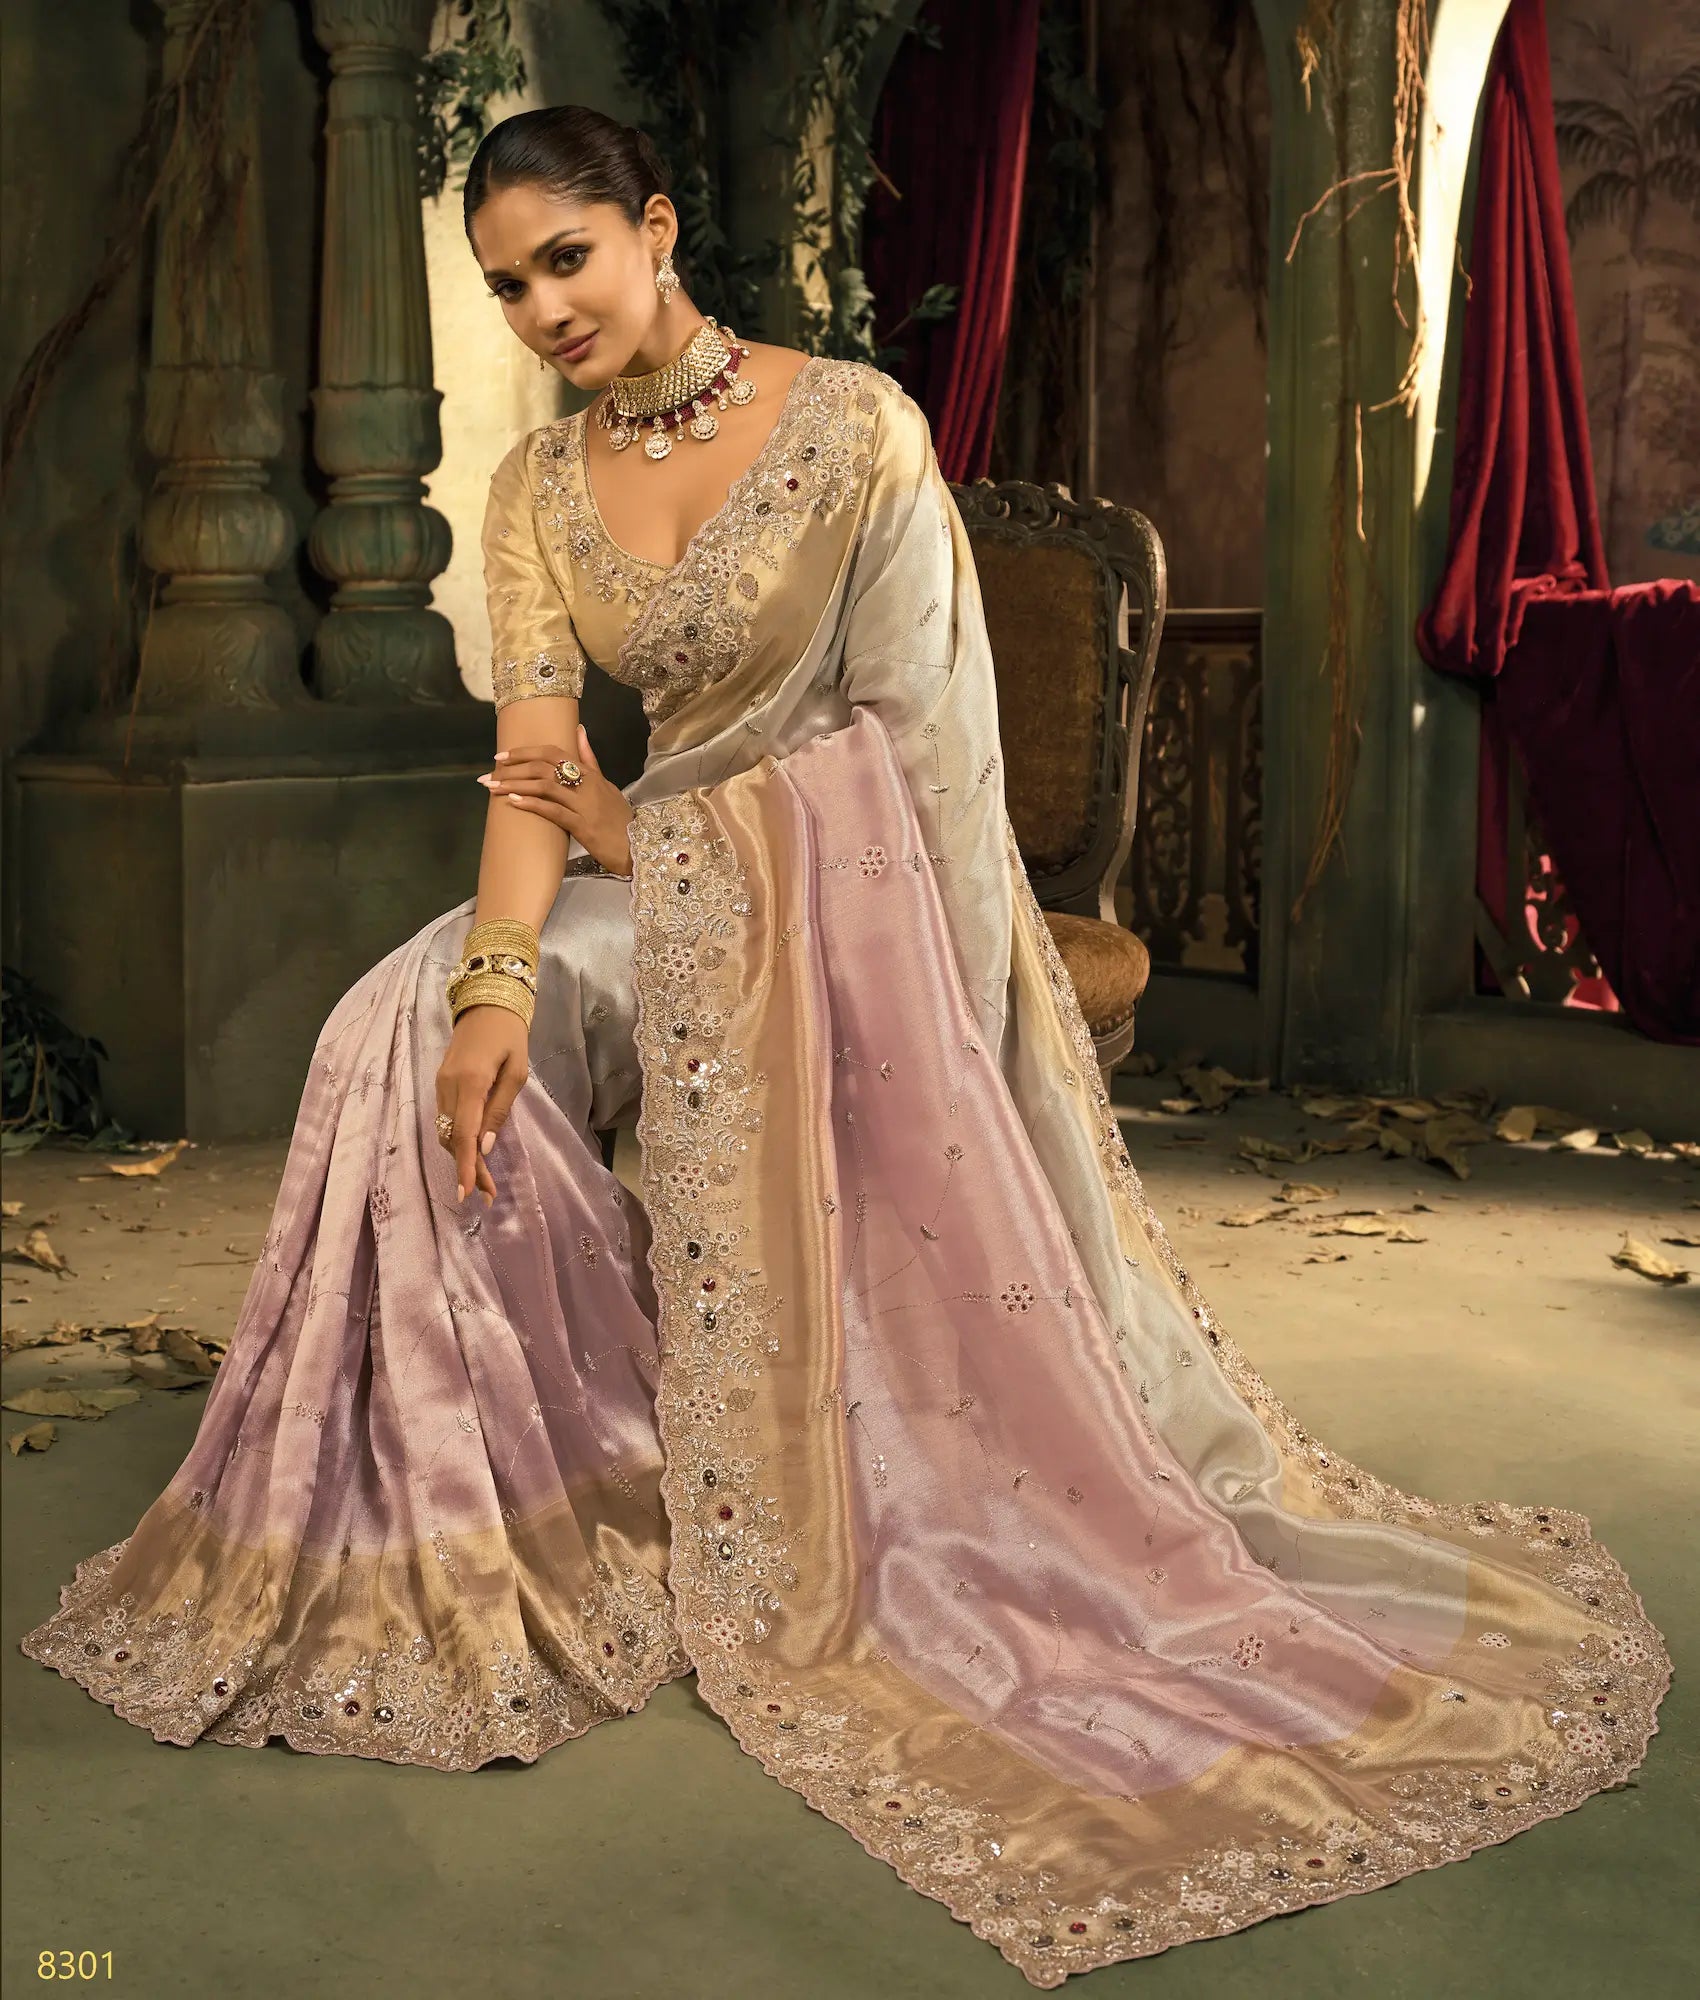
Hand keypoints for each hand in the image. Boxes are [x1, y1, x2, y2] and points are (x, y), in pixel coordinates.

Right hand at [434, 1004, 528, 1206]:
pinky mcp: (440, 1082)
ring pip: (446, 1131)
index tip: (467, 1192)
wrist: (486, 1002)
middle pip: (453, 1138)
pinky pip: (446, 1118)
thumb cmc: (510, 1035)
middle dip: (468, 1168)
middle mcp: (448, 1086)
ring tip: (482, 1179)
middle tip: (485, 1194)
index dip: (467, 1165)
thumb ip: (500, 1109)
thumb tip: (486, 1146)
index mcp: (470, 1082)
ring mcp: (440, 1084)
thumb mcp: (517, 1071)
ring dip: (462, 1156)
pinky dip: (458, 1138)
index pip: (465, 1134)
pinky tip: (472, 1150)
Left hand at [479, 723, 633, 876]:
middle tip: (490, 773)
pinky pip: (553, 811)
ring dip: (515, 785)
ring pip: (545, 786)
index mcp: (590, 774)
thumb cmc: (620, 819)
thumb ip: (590, 760)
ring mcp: (584, 804)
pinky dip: (532, 804)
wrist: (637, 847)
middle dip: (513, 768)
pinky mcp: (582, 826)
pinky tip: (513, 802)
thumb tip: (579, 730)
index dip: (526, 751)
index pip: (555, 753)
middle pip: (545, 766)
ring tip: (493, 788)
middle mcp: (587, 784)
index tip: (502, 756)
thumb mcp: (607, 785)